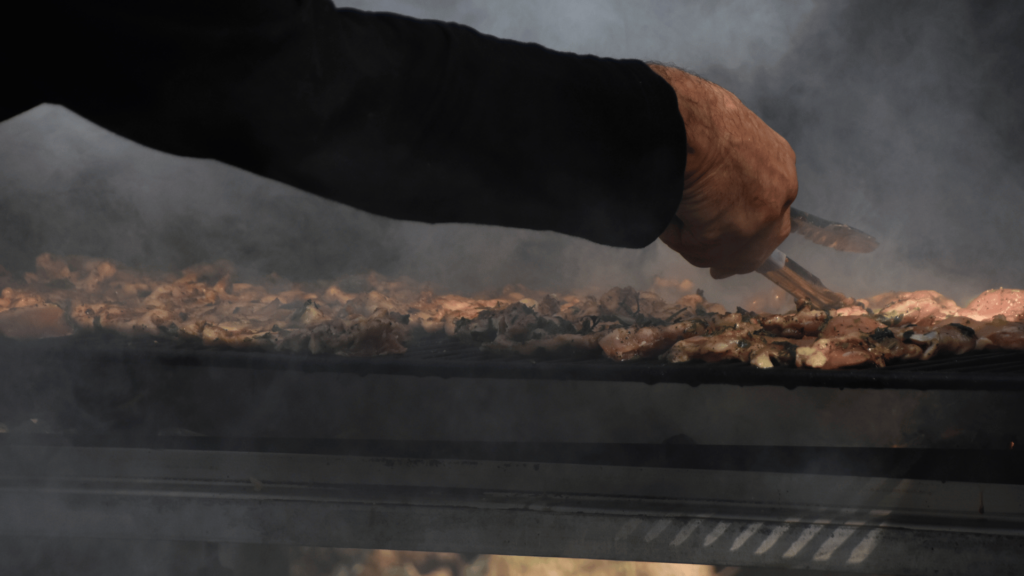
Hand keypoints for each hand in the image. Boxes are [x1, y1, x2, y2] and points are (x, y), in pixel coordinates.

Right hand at [649, 64, 797, 278]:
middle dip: (737, 255)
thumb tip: (706, 184)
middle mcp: (780, 191)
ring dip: (696, 239)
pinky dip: (676, 235)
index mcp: (779, 160)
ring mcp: (761, 218)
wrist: (686, 124)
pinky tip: (669, 211)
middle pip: (763, 241)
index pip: (773, 205)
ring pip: (725, 250)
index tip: (732, 237)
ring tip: (672, 209)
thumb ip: (727, 163)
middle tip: (718, 268)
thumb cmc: (694, 118)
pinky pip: (696, 249)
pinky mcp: (734, 237)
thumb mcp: (722, 134)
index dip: (751, 225)